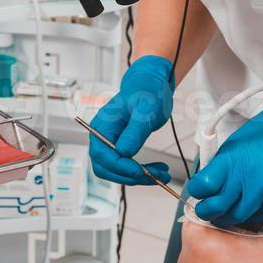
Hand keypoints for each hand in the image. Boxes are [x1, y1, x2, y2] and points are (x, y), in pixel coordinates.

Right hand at [89, 55, 174, 185]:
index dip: (120, 167)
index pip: (102, 154)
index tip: (140, 172)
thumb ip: (135, 130)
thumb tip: (124, 152)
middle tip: (156, 177)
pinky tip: (157, 170)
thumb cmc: (147, 91)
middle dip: (130, 176)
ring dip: (137, 177)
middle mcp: (100, 136)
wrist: (150, 85)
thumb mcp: (146, 108)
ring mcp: (108, 143)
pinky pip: (124, 166)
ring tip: (161, 175)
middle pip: (106, 167)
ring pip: (115, 171)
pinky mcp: (118, 147)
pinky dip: (140, 172)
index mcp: (102, 125)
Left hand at [187, 83, 262, 226]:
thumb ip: (225, 162)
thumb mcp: (241, 139)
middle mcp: (246, 175)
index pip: (202, 186)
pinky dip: (258, 212)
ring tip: (233, 209)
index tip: (198, 194)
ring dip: (233, 214)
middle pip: (217, 208)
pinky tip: (257, 203)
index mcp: (231, 157)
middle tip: (209, 211)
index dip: (197, 192)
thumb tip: (210, 180)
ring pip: (240, 216)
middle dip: (209, 212)